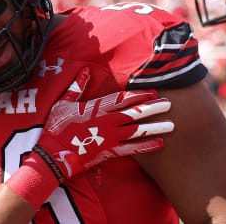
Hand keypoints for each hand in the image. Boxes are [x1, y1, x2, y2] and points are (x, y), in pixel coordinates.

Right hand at [32, 67, 173, 181]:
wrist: (54, 153)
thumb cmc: (56, 127)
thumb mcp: (62, 103)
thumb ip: (76, 88)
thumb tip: (85, 71)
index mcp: (95, 108)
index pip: (122, 99)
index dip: (138, 95)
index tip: (152, 91)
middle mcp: (106, 122)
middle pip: (134, 113)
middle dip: (152, 108)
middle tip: (169, 104)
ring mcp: (109, 137)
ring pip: (137, 131)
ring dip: (155, 127)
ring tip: (171, 124)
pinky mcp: (109, 152)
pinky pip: (132, 149)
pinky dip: (146, 146)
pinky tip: (159, 143)